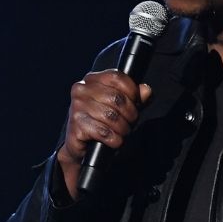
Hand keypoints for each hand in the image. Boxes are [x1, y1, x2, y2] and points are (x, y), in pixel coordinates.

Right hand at [56, 69, 152, 200]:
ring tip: (123, 132)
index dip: (132, 91)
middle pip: (116, 98)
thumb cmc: (101, 122)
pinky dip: (114, 139)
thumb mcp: (121, 107)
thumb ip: (135, 97)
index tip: (137, 102)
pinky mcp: (76, 126)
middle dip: (130, 113)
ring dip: (123, 128)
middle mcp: (81, 90)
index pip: (116, 77)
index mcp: (91, 80)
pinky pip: (103, 132)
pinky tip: (114, 141)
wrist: (80, 144)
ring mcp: (76, 107)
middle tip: (130, 122)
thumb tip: (146, 91)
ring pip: (111, 116)